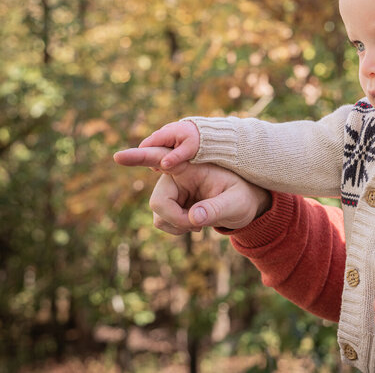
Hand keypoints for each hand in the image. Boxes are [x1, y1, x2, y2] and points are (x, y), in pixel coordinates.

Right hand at [114, 146, 270, 233]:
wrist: (246, 205)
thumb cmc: (244, 197)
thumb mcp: (236, 203)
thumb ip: (216, 209)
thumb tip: (193, 219)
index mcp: (192, 166)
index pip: (162, 158)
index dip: (139, 158)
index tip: (118, 157)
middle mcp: (177, 176)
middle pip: (158, 201)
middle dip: (175, 218)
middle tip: (197, 227)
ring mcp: (173, 190)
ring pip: (158, 214)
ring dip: (177, 225)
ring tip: (201, 223)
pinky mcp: (172, 203)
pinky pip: (162, 221)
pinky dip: (176, 228)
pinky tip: (195, 225)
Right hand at [138, 120, 199, 169]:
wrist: (206, 132)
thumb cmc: (198, 141)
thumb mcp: (188, 151)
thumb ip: (175, 157)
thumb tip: (163, 165)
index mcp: (165, 134)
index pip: (146, 145)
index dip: (145, 156)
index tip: (155, 168)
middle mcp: (161, 132)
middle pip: (148, 147)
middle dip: (153, 159)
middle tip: (166, 170)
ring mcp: (163, 134)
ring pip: (154, 148)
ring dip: (159, 158)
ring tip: (172, 166)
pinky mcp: (166, 138)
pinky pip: (160, 148)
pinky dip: (164, 155)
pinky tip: (173, 161)